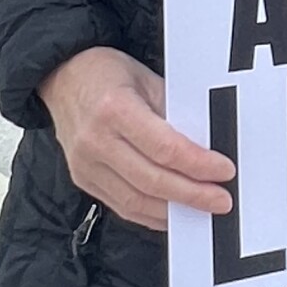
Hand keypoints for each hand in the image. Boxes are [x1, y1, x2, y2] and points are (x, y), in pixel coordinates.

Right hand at [40, 45, 234, 230]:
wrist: (62, 77)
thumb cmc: (106, 72)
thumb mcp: (145, 78)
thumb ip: (173, 111)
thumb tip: (206, 143)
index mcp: (114, 109)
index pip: (164, 147)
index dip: (197, 164)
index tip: (224, 170)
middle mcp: (96, 141)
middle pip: (151, 180)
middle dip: (192, 194)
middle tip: (221, 200)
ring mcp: (85, 165)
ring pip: (135, 201)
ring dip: (174, 211)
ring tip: (203, 210)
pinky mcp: (83, 179)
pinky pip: (121, 206)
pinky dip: (151, 214)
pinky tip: (173, 213)